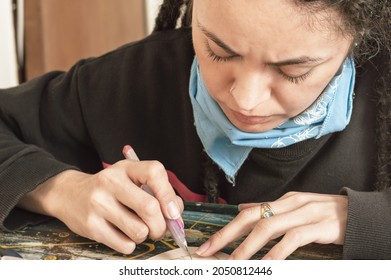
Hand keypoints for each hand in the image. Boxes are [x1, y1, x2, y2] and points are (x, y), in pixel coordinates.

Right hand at [18, 159, 182, 254]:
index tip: (173, 211)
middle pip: (150, 208)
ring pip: (139, 230)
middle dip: (161, 225)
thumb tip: (175, 214)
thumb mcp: (130, 178)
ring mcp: (99, 204)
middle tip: (159, 228)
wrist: (69, 194)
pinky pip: (125, 245)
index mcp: (125, 168)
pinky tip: (124, 234)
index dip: (169, 194)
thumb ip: (156, 191)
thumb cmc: (110, 188)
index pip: (154, 172)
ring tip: (139, 229)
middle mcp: (111, 182)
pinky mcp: (91, 226)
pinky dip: (131, 245)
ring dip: (146, 235)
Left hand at [195, 191, 347, 259]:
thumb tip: (243, 209)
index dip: (226, 229)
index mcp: (282, 201)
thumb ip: (268, 210)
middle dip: (228, 235)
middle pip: (252, 218)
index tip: (209, 245)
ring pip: (269, 228)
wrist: (358, 213)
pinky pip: (293, 239)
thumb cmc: (324, 213)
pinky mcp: (318, 226)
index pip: (247, 214)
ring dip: (248, 247)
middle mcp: (289, 204)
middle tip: (210, 252)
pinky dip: (278, 252)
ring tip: (234, 262)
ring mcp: (304, 214)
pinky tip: (268, 264)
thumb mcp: (294, 207)